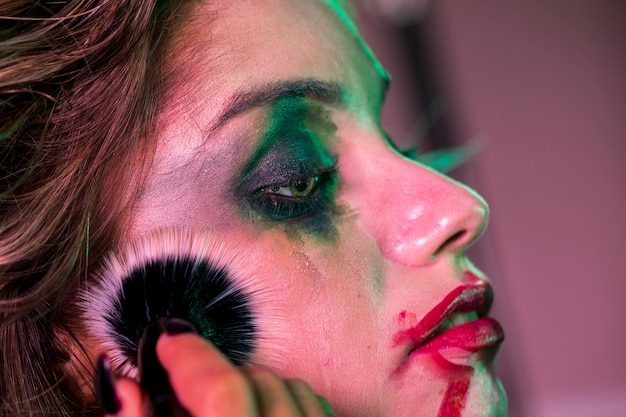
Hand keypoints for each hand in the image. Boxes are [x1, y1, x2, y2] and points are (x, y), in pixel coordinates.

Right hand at [97, 322, 335, 416]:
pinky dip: (291, 403)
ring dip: (257, 388)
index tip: (165, 338)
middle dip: (218, 377)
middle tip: (189, 393)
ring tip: (228, 412)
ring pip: (294, 390)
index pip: (223, 389)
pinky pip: (320, 409)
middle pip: (260, 381)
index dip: (188, 357)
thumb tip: (121, 380)